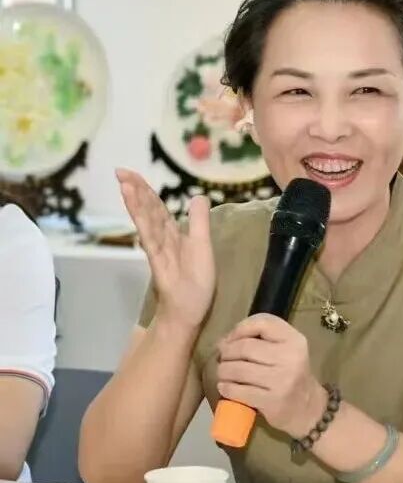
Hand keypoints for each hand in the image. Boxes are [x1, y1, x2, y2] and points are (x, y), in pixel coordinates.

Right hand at [116, 168, 214, 330]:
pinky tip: (137, 210)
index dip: (146, 190)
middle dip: (136, 190)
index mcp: (172, 234)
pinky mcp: (159, 263)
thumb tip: (198, 195)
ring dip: (136, 203)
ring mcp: (159, 251)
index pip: (157, 207)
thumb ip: (199, 221)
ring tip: (125, 183)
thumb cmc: (195, 282)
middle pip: (148, 210)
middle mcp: (162, 239)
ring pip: (147, 222)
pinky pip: (151, 239)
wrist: (188, 312)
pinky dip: (144, 223)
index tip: (130, 173)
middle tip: (120, 171)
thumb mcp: (203, 245)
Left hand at [216, 314, 326, 437]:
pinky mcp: (272, 402)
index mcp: (294, 340)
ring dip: (223, 370)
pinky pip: (239, 391)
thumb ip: (259, 338)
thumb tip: (223, 341)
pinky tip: (225, 387)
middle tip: (223, 358)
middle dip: (227, 352)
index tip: (231, 338)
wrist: (308, 408)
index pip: (262, 323)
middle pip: (245, 347)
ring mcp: (282, 381)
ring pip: (239, 369)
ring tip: (223, 372)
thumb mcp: (284, 348)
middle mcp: (290, 358)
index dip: (240, 328)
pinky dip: (226, 388)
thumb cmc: (290, 373)